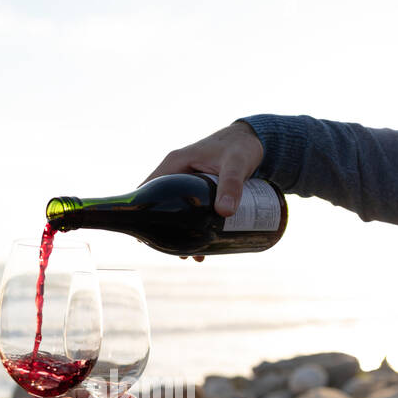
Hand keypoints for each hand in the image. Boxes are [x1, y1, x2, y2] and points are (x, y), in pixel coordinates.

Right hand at [142, 120, 264, 261]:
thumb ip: (232, 185)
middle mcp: (177, 173)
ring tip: (194, 256)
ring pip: (176, 211)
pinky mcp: (199, 190)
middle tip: (179, 253)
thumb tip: (225, 212)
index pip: (149, 188)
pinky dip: (193, 228)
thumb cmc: (242, 146)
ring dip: (182, 234)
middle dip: (167, 231)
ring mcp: (187, 182)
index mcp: (175, 164)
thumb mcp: (237, 164)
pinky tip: (204, 247)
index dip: (143, 211)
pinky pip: (189, 210)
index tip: (145, 237)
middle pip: (162, 205)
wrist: (255, 140)